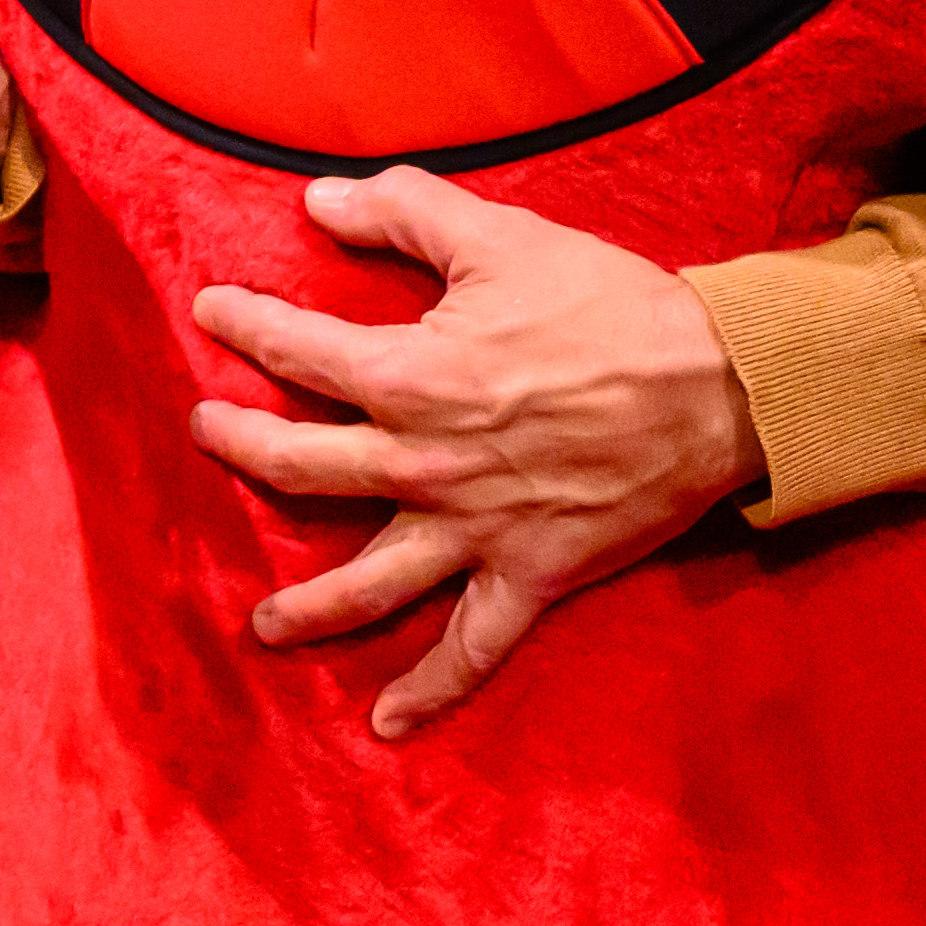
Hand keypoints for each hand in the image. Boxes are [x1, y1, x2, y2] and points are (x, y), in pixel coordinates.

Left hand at [190, 166, 760, 734]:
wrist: (717, 385)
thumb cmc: (609, 305)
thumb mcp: (501, 237)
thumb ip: (403, 211)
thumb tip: (318, 200)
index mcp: (409, 377)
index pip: (296, 351)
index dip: (245, 325)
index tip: (211, 310)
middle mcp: (421, 465)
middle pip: (299, 468)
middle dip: (239, 449)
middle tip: (208, 435)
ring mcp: (471, 531)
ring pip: (364, 583)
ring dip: (306, 607)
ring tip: (262, 625)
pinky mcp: (527, 576)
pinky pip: (468, 648)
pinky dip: (428, 693)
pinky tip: (385, 725)